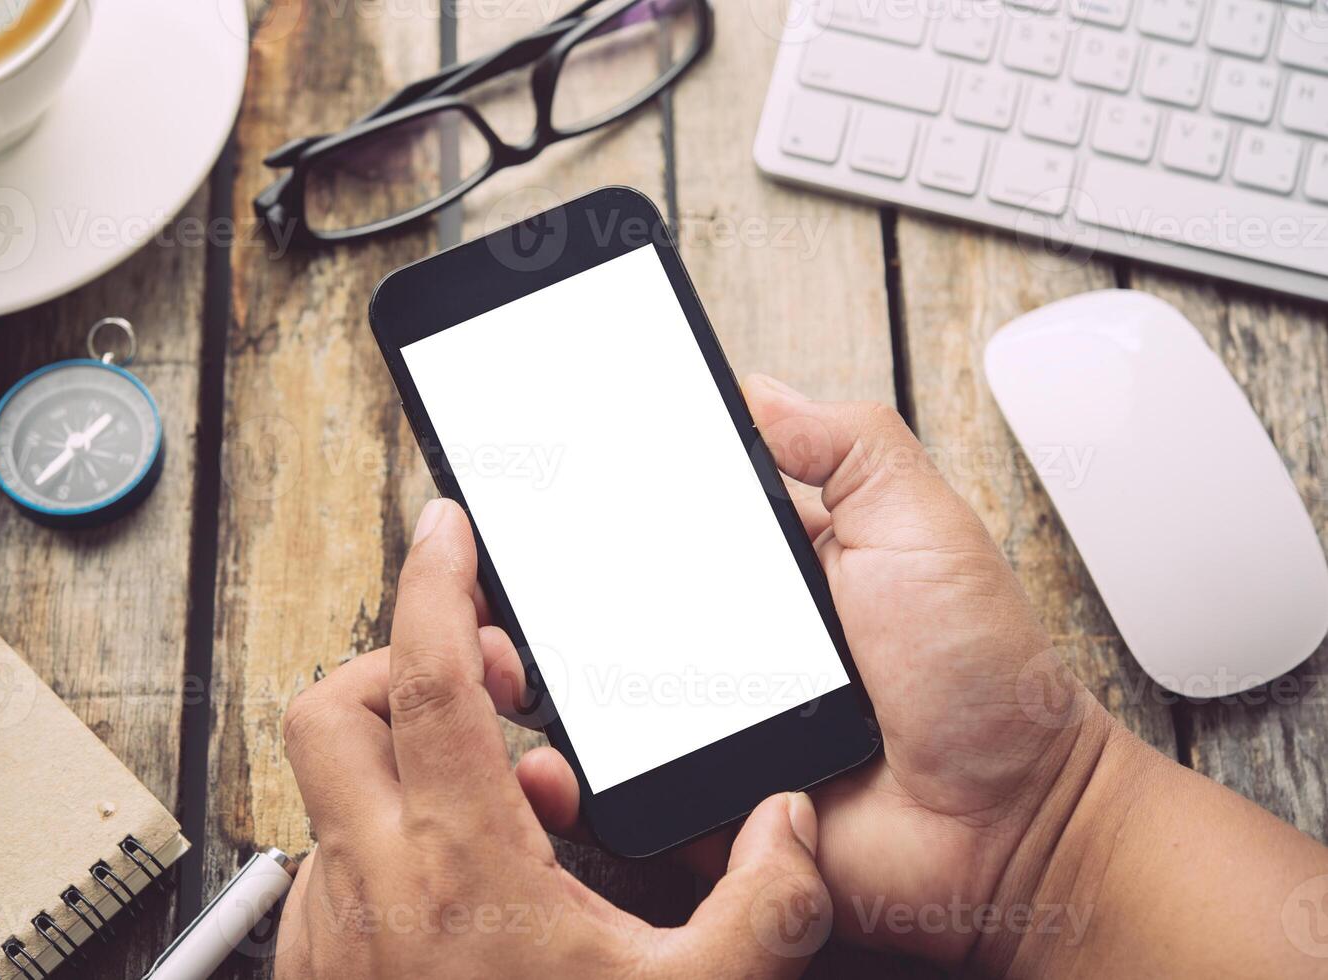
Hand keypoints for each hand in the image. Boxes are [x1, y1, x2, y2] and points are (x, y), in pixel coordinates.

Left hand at [275, 498, 833, 978]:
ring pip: (339, 786)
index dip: (433, 581)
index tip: (450, 525)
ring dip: (419, 764)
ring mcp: (332, 931)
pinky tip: (483, 885)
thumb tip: (790, 822)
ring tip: (523, 812)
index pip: (422, 676)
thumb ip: (766, 905)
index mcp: (456, 866)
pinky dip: (402, 833)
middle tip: (498, 684)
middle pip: (335, 706)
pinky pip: (342, 857)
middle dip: (404, 663)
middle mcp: (370, 884)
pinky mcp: (322, 969)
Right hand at [515, 375, 1115, 972]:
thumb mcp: (923, 526)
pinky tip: (542, 747)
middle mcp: (734, 641)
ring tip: (491, 642)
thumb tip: (757, 387)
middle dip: (547, 585)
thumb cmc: (983, 676)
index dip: (605, 499)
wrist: (1010, 823)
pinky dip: (572, 775)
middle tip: (488, 564)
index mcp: (777, 570)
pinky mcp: (704, 800)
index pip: (670, 520)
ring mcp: (714, 722)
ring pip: (598, 696)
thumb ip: (848, 447)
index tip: (540, 474)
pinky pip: (620, 787)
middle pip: (614, 604)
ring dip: (540, 671)